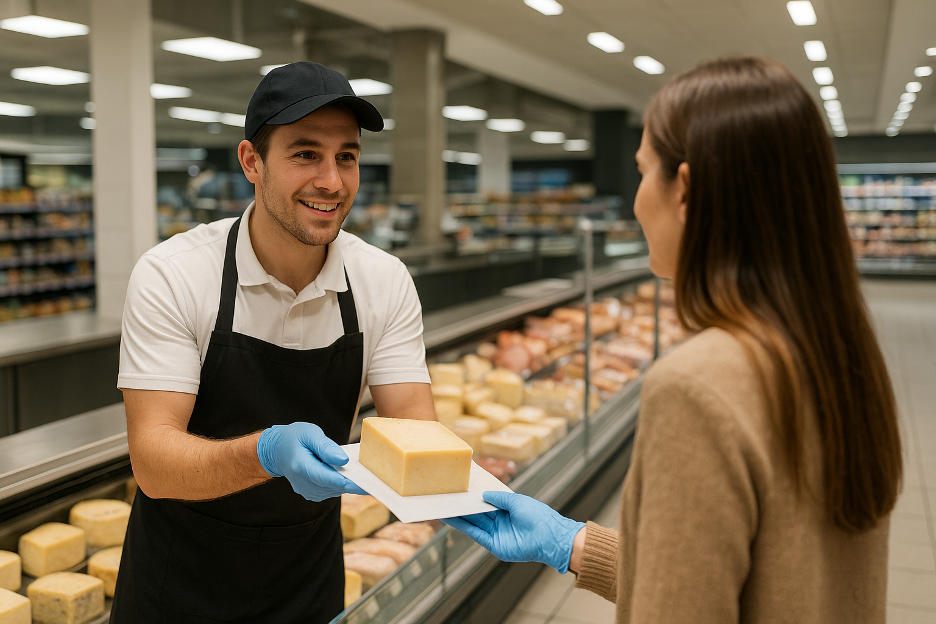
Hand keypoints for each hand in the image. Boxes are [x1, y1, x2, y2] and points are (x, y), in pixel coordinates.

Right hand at [256, 422, 366, 501]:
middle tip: (380, 481)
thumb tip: (344, 460)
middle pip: (335, 486)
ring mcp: (308, 491)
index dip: (349, 482)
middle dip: (357, 483)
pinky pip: (333, 490)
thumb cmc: (294, 438)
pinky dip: (344, 484)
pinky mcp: (313, 494)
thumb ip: (326, 447)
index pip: (328, 478)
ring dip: (352, 484)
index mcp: (301, 466)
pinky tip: (356, 476)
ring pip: (336, 490)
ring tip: (371, 476)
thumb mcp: (310, 433)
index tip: (368, 484)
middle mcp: (304, 483)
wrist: (277, 451)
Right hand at [443, 491, 584, 573]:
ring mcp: (496, 534)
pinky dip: (462, 526)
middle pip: (477, 512)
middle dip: (462, 505)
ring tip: (442, 506)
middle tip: (446, 496)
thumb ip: (499, 497)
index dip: (473, 496)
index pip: (486, 502)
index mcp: (507, 510)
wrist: (549, 537)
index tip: (460, 488)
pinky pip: (475, 534)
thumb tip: (483, 494)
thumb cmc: (538, 516)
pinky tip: (451, 518)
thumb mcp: (517, 501)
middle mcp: (500, 522)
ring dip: (458, 515)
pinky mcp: (493, 545)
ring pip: (472, 522)